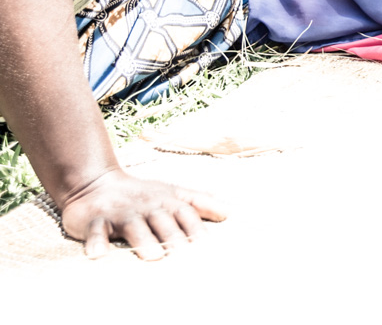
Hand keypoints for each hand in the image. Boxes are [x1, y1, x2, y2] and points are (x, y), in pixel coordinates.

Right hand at [57, 167, 224, 259]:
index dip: (196, 226)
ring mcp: (121, 212)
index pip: (186, 212)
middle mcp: (146, 206)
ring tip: (152, 255)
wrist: (95, 183)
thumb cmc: (142, 195)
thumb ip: (199, 202)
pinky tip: (98, 255)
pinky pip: (95, 231)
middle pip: (162, 220)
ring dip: (143, 239)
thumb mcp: (172, 194)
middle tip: (183, 254)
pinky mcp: (95, 220)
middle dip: (173, 236)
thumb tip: (228, 212)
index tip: (206, 244)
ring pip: (133, 225)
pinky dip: (96, 243)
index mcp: (166, 200)